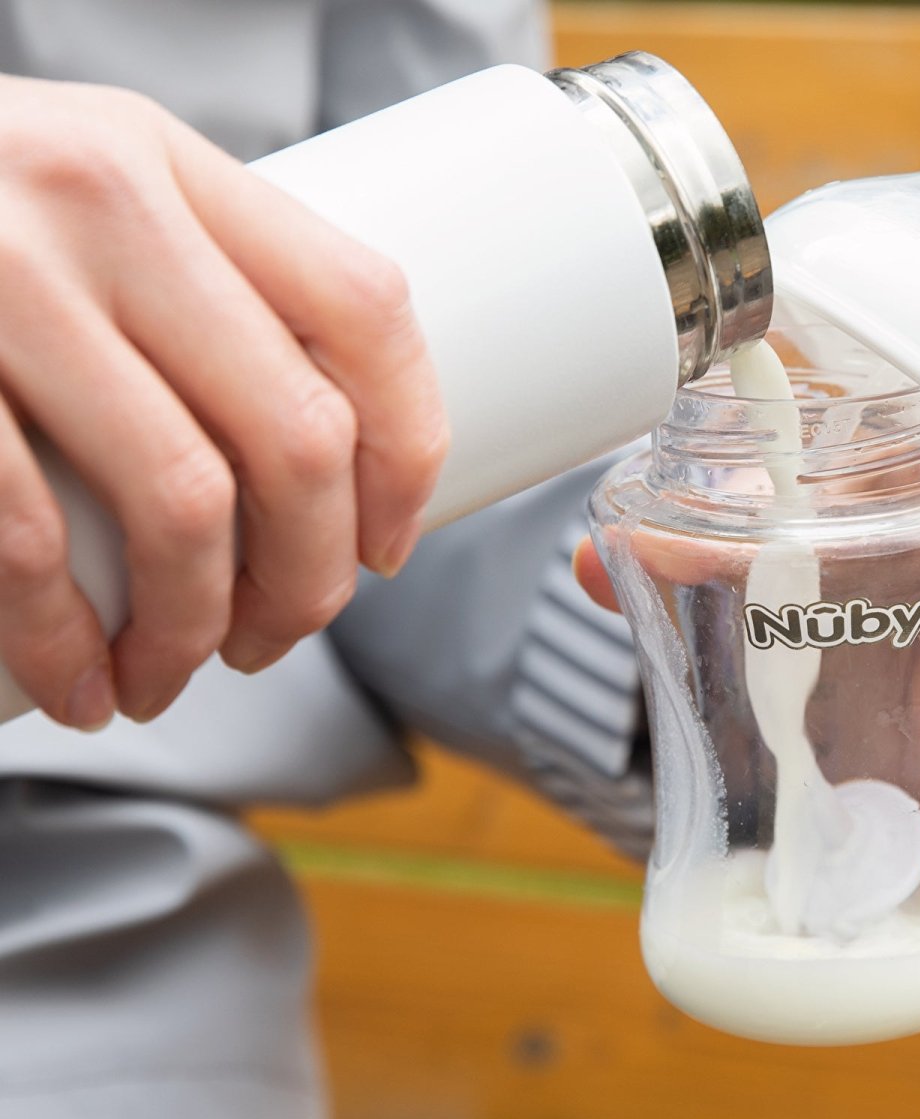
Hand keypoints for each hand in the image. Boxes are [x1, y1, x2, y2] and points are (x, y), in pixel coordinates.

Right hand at [0, 75, 446, 727]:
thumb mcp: (87, 202)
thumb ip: (196, 285)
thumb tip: (321, 460)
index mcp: (171, 165)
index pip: (366, 310)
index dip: (406, 452)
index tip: (386, 542)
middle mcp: (100, 205)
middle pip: (299, 434)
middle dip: (309, 578)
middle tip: (277, 633)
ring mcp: (0, 281)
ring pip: (184, 504)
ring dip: (195, 629)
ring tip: (173, 671)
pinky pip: (28, 541)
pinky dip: (67, 640)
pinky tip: (81, 680)